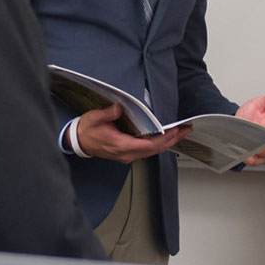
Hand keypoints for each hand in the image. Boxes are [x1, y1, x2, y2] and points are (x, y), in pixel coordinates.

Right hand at [75, 104, 189, 163]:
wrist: (78, 141)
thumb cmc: (87, 130)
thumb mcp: (95, 118)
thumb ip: (108, 114)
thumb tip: (119, 108)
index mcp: (121, 145)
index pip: (148, 145)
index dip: (164, 138)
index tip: (175, 130)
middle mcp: (127, 154)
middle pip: (155, 150)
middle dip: (172, 140)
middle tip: (185, 130)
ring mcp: (127, 155)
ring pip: (152, 152)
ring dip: (167, 143)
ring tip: (179, 133)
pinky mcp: (127, 154)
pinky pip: (147, 151)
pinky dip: (158, 145)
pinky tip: (165, 138)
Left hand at [235, 89, 264, 164]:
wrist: (233, 123)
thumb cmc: (248, 114)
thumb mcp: (258, 104)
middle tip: (262, 137)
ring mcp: (263, 147)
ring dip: (261, 150)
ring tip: (254, 146)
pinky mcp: (255, 156)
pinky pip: (257, 160)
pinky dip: (253, 159)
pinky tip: (248, 155)